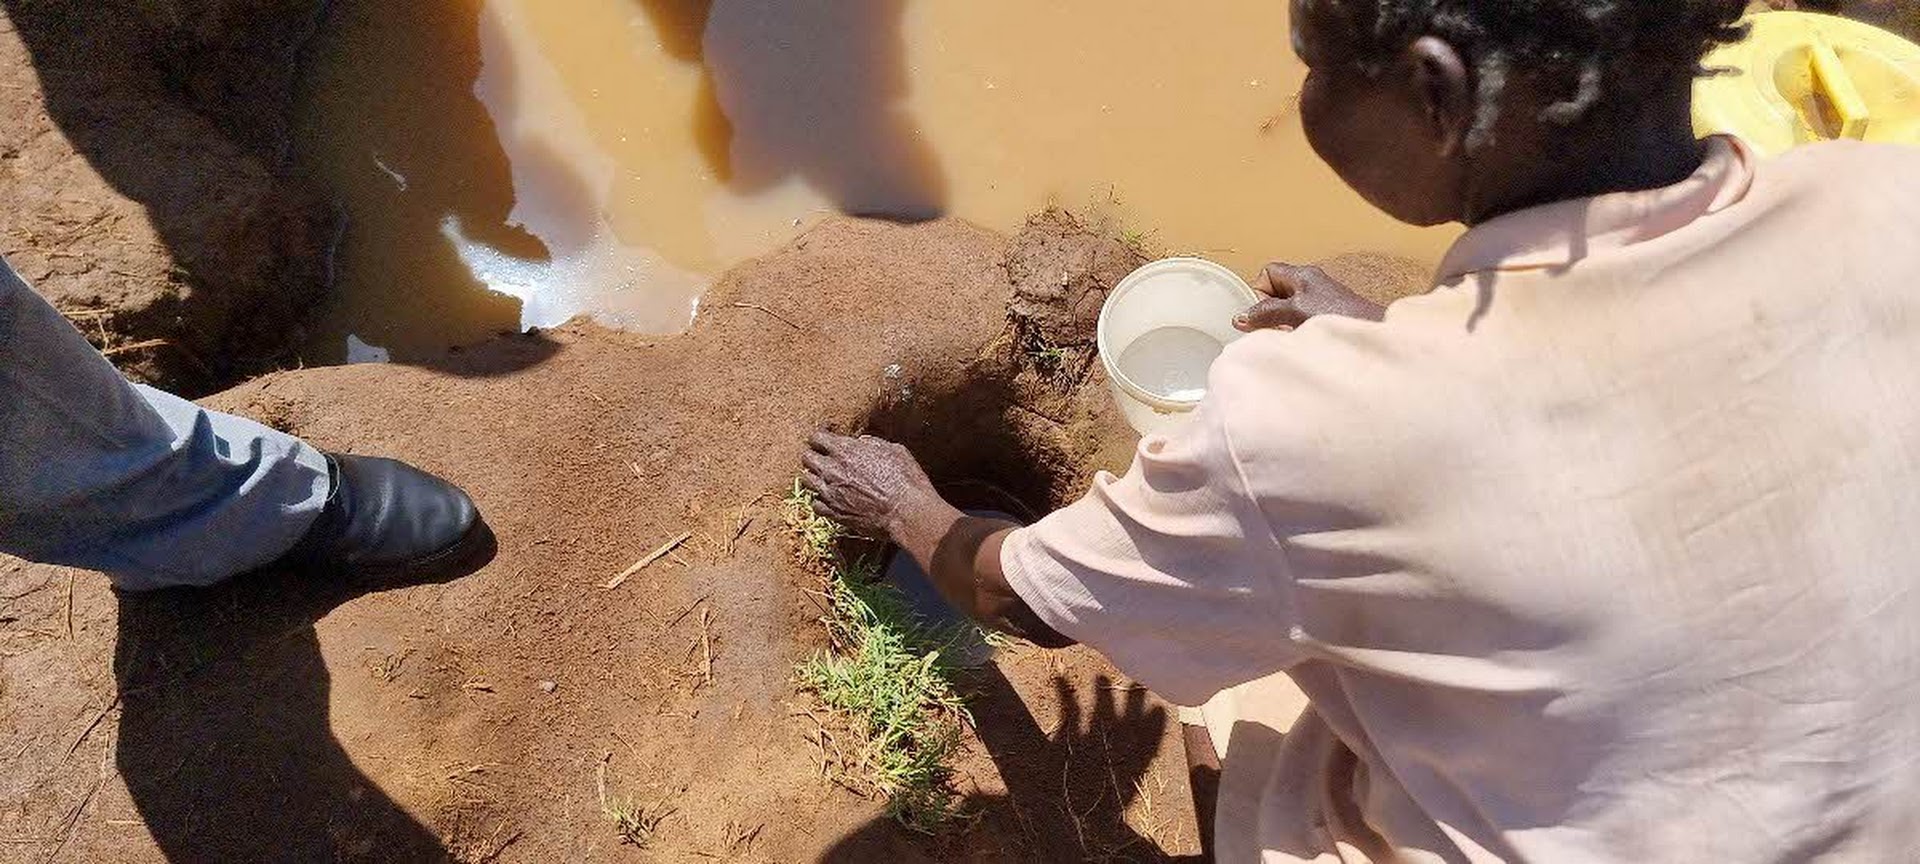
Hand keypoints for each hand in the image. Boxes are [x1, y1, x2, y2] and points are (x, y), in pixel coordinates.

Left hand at [800, 432, 939, 536]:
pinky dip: (821, 500)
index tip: (825, 438)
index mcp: (846, 450)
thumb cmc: (905, 480)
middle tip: (823, 457)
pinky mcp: (833, 513)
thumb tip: (861, 442)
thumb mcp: (893, 450)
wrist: (906, 512)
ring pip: (806, 481)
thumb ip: (872, 443)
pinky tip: (831, 498)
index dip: (820, 436)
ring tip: (826, 478)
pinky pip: (815, 504)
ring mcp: (830, 493)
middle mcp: (832, 470)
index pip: (817, 437)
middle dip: (814, 455)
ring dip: (815, 477)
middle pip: (806, 458)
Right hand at [1234, 262, 1384, 331]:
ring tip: (1291, 336)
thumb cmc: (1343, 315)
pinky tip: (1304, 343)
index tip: (1259, 312)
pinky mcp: (1328, 320)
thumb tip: (1241, 318)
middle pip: (1276, 294)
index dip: (1259, 291)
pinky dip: (1298, 334)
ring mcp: (1321, 303)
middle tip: (1274, 327)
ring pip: (1288, 312)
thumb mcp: (1295, 312)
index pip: (1268, 273)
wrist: (1375, 332)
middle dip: (1270, 313)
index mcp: (1303, 275)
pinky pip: (1301, 325)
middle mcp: (1312, 286)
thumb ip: (1266, 313)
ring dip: (1284, 326)